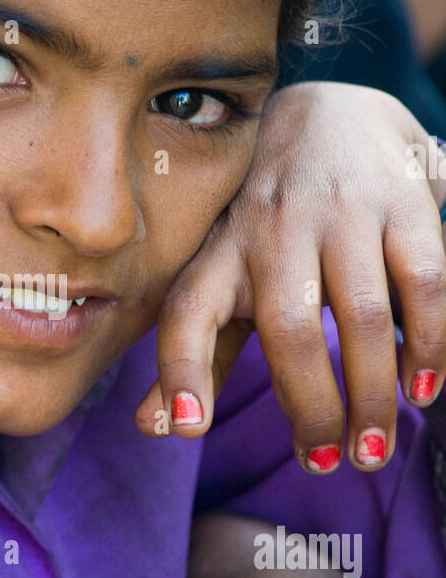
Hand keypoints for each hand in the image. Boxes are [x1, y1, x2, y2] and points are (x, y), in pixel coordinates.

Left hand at [135, 82, 445, 474]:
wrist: (329, 114)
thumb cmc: (266, 226)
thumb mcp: (222, 278)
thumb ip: (196, 353)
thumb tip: (158, 430)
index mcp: (218, 253)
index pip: (186, 313)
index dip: (181, 373)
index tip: (188, 431)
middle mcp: (272, 227)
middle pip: (287, 330)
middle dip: (310, 407)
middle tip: (327, 463)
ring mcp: (339, 210)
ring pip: (361, 315)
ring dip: (372, 393)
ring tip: (373, 447)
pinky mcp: (402, 200)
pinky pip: (423, 283)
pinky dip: (429, 344)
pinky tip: (423, 388)